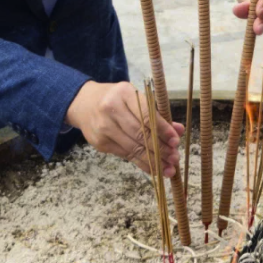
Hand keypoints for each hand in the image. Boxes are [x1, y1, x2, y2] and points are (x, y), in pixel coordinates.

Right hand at [67, 81, 181, 175]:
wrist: (84, 104)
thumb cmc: (116, 99)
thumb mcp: (135, 99)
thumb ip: (157, 114)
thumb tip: (179, 131)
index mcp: (123, 93)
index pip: (146, 114)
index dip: (162, 130)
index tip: (175, 141)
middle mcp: (111, 109)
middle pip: (140, 133)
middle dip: (160, 149)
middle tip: (175, 159)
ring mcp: (103, 127)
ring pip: (133, 148)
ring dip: (153, 161)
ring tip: (168, 169)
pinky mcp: (99, 143)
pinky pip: (125, 155)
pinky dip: (141, 163)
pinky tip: (154, 168)